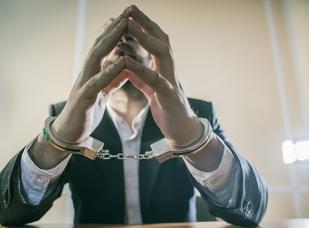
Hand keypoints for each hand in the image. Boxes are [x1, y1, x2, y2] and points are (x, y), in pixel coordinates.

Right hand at [51, 9, 129, 142]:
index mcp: (93, 73)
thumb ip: (112, 80)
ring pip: (95, 57)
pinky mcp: (83, 99)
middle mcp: (86, 74)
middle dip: (114, 27)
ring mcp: (83, 84)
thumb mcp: (103, 93)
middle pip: (100, 46)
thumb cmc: (86, 112)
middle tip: (127, 11)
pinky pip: (97, 83)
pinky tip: (121, 62)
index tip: (129, 16)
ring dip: (110, 41)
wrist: (69, 134)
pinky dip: (109, 71)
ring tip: (123, 26)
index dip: (116, 31)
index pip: (104, 47)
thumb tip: (125, 68)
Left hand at [125, 5, 202, 147]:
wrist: (182, 132)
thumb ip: (142, 78)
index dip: (143, 26)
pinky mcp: (170, 96)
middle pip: (161, 40)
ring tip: (130, 27)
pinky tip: (127, 62)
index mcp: (164, 69)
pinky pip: (155, 80)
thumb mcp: (152, 91)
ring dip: (146, 39)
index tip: (129, 14)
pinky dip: (141, 70)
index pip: (155, 41)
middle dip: (146, 23)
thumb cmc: (168, 110)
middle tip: (130, 9)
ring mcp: (172, 82)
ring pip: (162, 54)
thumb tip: (128, 68)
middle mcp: (170, 70)